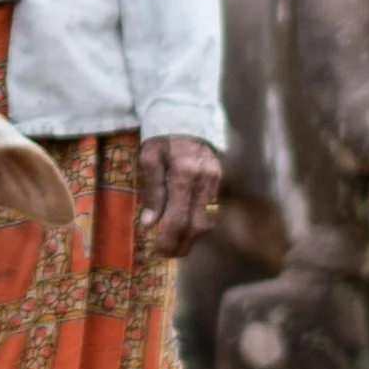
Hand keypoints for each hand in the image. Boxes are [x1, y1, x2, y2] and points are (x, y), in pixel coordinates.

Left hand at [128, 135, 224, 260]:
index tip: (158, 250)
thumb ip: (152, 190)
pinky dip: (197, 222)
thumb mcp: (149, 158)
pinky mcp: (219, 180)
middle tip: (166, 253)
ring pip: (207, 220)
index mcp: (185, 174)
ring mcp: (216, 181)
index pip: (179, 218)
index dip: (169, 239)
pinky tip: (184, 227)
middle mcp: (205, 180)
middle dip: (182, 244)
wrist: (186, 115)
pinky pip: (210, 209)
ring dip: (191, 237)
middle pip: (198, 225)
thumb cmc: (162, 137)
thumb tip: (149, 223)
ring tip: (174, 245)